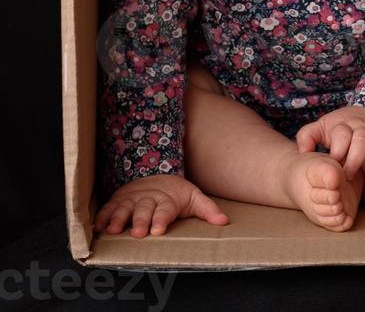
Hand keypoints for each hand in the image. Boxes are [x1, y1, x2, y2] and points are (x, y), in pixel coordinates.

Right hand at [93, 173, 228, 237]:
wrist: (157, 174)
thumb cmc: (176, 193)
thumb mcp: (194, 198)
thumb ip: (207, 210)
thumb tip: (224, 221)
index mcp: (167, 201)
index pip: (164, 211)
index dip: (161, 219)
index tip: (158, 230)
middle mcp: (148, 200)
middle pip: (143, 211)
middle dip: (140, 221)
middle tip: (137, 232)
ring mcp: (132, 199)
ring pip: (124, 208)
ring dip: (118, 218)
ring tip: (113, 230)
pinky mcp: (119, 200)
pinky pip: (109, 208)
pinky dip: (103, 216)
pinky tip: (97, 226)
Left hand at [295, 105, 364, 181]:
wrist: (359, 116)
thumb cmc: (337, 130)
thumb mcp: (320, 130)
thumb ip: (307, 137)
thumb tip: (303, 151)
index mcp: (344, 122)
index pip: (342, 135)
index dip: (338, 152)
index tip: (335, 167)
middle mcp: (363, 123)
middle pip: (362, 140)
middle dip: (355, 160)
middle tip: (348, 176)